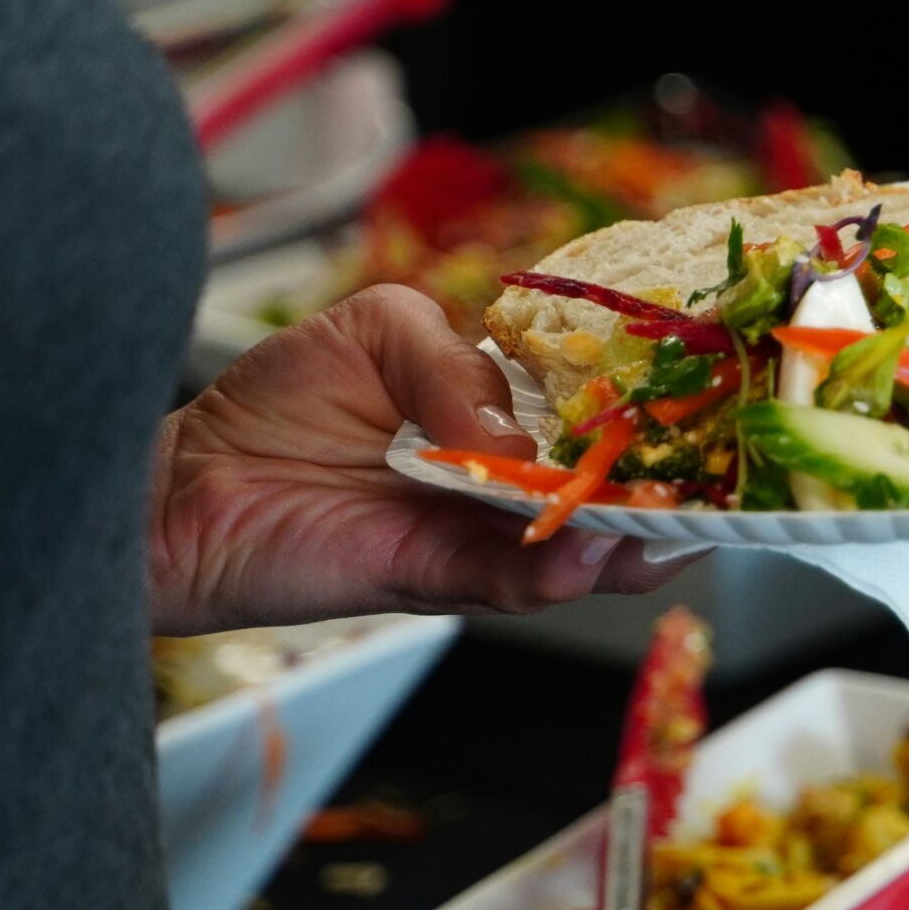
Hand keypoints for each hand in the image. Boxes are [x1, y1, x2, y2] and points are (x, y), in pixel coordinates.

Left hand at [150, 284, 685, 633]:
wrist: (184, 488)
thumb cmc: (277, 405)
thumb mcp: (378, 329)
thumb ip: (453, 362)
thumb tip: (509, 435)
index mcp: (503, 416)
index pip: (597, 413)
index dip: (653, 412)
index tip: (707, 403)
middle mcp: (506, 484)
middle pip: (610, 490)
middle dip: (672, 489)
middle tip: (724, 480)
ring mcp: (479, 536)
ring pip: (579, 547)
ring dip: (631, 540)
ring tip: (672, 525)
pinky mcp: (437, 579)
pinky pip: (513, 580)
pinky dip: (556, 570)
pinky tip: (588, 550)